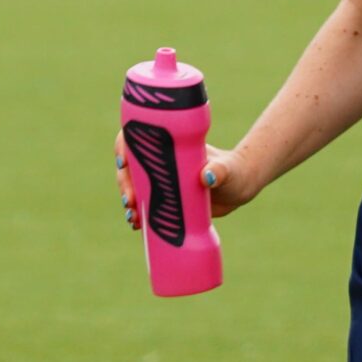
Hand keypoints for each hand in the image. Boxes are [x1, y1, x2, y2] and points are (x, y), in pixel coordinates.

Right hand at [115, 135, 264, 229]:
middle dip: (125, 182)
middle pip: (131, 165)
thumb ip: (219, 170)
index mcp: (170, 144)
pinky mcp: (165, 199)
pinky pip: (144, 204)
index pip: (138, 136)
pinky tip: (136, 225)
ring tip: (133, 217)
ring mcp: (161, 180)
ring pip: (134, 186)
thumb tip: (207, 176)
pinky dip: (138, 214)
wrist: (238, 188)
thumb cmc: (233, 171)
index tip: (123, 163)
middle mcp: (161, 160)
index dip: (124, 146)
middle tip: (130, 200)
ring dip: (128, 200)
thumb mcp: (226, 170)